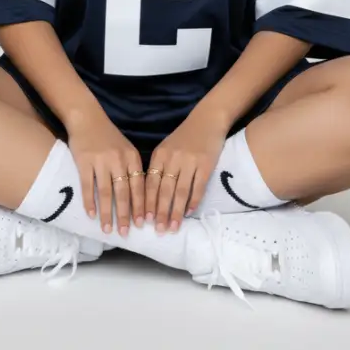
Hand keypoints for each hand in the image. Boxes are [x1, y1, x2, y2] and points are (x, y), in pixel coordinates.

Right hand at [67, 116, 144, 236]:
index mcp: (132, 158)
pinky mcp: (84, 161)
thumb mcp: (126, 149)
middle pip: (124, 192)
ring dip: (107, 213)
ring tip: (107, 230)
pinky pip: (88, 186)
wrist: (87, 118)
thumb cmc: (108, 137)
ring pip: (106, 192)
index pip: (139, 186)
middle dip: (125, 215)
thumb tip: (139, 198)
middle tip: (126, 233)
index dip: (141, 206)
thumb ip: (132, 170)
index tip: (144, 224)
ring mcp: (101, 161)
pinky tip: (91, 215)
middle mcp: (119, 160)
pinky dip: (89, 201)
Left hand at [145, 114, 227, 232]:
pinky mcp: (205, 164)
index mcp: (159, 155)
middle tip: (158, 231)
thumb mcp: (167, 148)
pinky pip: (198, 187)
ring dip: (176, 212)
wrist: (207, 119)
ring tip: (173, 228)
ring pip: (180, 192)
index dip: (146, 203)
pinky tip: (190, 213)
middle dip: (159, 213)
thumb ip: (159, 168)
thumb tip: (150, 196)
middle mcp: (172, 159)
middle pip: (163, 190)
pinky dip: (193, 201)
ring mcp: (189, 161)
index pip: (149, 183)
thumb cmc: (185, 136)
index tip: (143, 220)